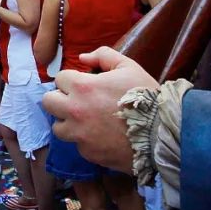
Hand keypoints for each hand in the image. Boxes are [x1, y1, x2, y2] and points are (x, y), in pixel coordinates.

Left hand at [42, 47, 159, 172]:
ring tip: (86, 121)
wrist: (162, 134)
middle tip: (77, 101)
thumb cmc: (146, 97)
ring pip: (58, 127)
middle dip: (60, 99)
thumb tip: (84, 57)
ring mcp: (79, 135)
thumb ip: (104, 56)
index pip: (60, 78)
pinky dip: (85, 140)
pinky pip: (77, 144)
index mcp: (82, 87)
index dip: (73, 79)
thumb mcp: (129, 67)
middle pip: (48, 102)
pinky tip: (102, 136)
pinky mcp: (88, 153)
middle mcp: (75, 111)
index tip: (85, 84)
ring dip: (68, 122)